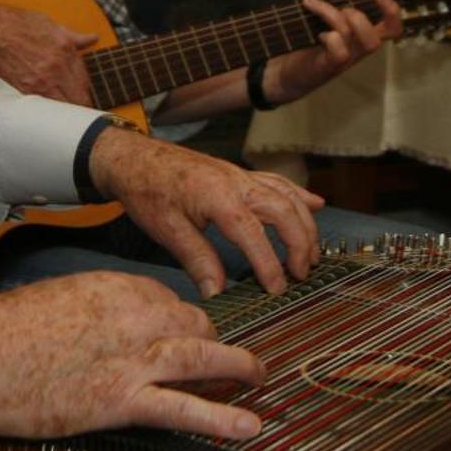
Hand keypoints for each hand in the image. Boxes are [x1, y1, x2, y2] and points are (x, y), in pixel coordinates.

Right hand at [0, 0, 98, 105]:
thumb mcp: (49, 24)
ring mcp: (41, 80)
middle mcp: (57, 66)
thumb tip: (92, 38)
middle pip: (79, 97)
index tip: (82, 94)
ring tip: (63, 116)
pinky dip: (48, 112)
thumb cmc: (15, 24)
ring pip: (64, 106)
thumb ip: (73, 36)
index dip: (85, 89)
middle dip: (80, 104)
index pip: (85, 79)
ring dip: (65, 112)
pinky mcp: (25, 90)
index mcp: (66, 48)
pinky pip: (44, 108)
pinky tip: (46, 114)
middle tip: (77, 111)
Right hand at [0, 272, 264, 438]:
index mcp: (117, 287)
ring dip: (237, 367)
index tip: (187, 332)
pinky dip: (220, 417)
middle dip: (211, 342)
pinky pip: (183, 408)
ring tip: (258, 377)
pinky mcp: (121, 400)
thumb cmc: (4, 332)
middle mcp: (134, 316)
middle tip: (225, 359)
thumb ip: (97, 309)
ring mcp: (131, 358)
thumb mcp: (59, 298)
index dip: (179, 321)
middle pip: (192, 324)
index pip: (167, 300)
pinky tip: (247, 424)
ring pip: (202, 356)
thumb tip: (111, 324)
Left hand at [90, 127, 322, 297]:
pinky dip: (299, 195)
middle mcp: (237, 182)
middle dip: (300, 243)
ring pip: (287, 196)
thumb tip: (218, 293)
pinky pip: (278, 182)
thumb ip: (197, 260)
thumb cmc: (147, 190)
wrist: (135, 157)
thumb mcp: (167, 230)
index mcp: (217, 196)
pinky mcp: (239, 175)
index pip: (253, 233)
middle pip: (283, 210)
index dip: (269, 263)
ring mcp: (241, 176)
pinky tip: (315, 205)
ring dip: (305, 224)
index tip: (277, 289)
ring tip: (313, 254)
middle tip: (301, 275)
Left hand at [264, 0, 403, 104]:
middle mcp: (358, 49)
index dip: (392, 12)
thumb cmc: (309, 42)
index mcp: (362, 35)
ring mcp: (345, 59)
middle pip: (376, 39)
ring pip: (350, 34)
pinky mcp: (329, 66)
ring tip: (313, 6)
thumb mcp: (320, 15)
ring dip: (330, 13)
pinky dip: (329, 37)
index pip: (392, 29)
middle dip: (357, 15)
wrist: (287, 72)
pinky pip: (339, 51)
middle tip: (340, 9)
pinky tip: (318, 35)